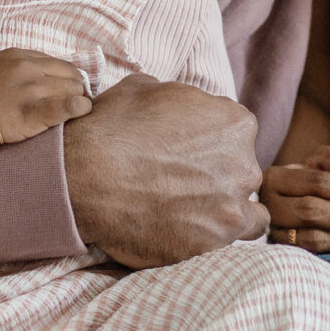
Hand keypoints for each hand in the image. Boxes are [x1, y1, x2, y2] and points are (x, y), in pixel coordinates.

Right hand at [0, 49, 92, 152]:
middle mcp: (27, 68)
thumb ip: (20, 72)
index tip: (67, 92)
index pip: (59, 63)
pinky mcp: (31, 113)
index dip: (67, 78)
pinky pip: (69, 107)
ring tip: (74, 113)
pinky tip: (78, 114)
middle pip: (71, 75)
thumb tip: (45, 82)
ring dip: (79, 101)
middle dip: (76, 90)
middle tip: (72, 105)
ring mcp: (29, 89)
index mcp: (18, 55)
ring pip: (74, 90)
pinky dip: (79, 109)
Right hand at [64, 73, 266, 269]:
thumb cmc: (111, 129)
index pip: (234, 131)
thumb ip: (176, 98)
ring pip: (245, 207)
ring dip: (225, 205)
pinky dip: (220, 233)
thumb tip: (174, 105)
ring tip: (191, 208)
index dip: (209, 139)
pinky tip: (197, 228)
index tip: (186, 150)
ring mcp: (231, 207)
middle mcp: (243, 164)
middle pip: (239, 168)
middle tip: (179, 179)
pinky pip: (234, 238)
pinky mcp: (213, 242)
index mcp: (234, 123)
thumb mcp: (144, 88)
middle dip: (217, 173)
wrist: (83, 177)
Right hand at [263, 144, 329, 252]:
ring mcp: (272, 232)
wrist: (287, 200)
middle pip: (313, 212)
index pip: (319, 183)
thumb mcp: (325, 160)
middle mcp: (268, 206)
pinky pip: (313, 256)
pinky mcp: (281, 253)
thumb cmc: (312, 176)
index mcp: (276, 177)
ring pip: (312, 238)